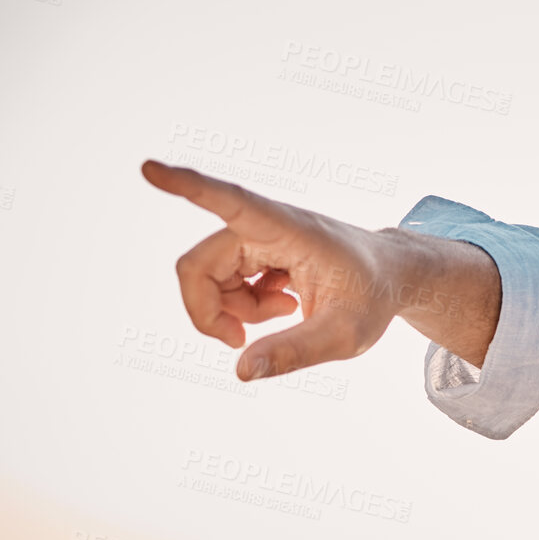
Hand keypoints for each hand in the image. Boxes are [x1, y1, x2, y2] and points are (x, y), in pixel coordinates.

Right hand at [143, 160, 497, 378]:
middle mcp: (264, 225)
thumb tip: (241, 370)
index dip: (187, 188)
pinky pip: (224, 283)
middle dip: (210, 311)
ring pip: (209, 277)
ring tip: (284, 314)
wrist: (390, 277)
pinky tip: (283, 305)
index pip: (231, 202)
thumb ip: (294, 352)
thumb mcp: (345, 335)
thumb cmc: (373, 297)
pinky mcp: (254, 251)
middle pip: (199, 266)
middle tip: (239, 342)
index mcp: (288, 229)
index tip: (148, 169)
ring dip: (234, 310)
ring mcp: (256, 237)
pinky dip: (244, 306)